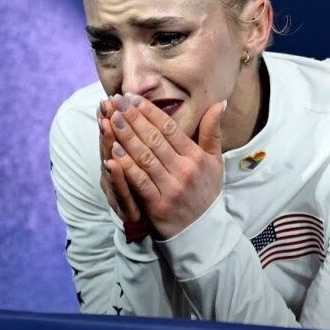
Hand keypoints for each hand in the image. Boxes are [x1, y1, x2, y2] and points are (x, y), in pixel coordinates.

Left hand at [107, 94, 225, 239]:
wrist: (203, 232)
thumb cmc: (205, 192)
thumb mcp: (214, 161)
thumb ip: (212, 131)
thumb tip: (218, 103)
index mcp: (196, 157)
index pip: (170, 128)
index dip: (149, 111)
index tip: (132, 97)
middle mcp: (185, 170)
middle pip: (154, 139)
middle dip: (133, 118)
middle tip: (116, 102)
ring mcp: (172, 188)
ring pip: (145, 157)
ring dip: (126, 137)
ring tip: (111, 119)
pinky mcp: (159, 205)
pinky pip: (140, 181)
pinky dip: (127, 166)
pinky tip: (113, 151)